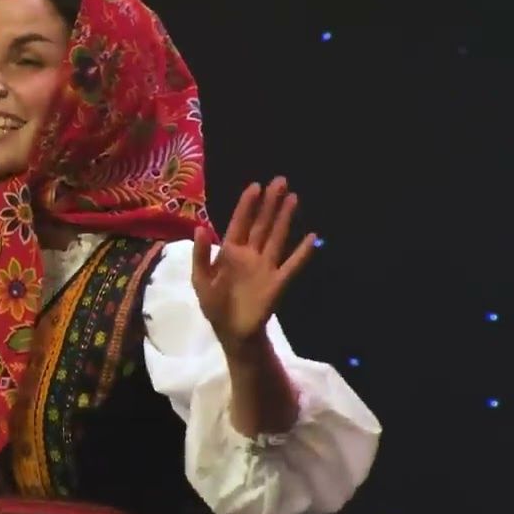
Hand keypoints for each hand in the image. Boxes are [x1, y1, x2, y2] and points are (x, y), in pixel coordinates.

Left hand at [191, 176, 316, 360]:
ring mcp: (266, 267)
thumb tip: (200, 227)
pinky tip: (312, 237)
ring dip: (285, 218)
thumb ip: (201, 255)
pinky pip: (292, 265)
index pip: (240, 223)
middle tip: (280, 181)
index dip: (247, 205)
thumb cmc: (214, 305)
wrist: (231, 332)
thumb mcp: (200, 280)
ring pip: (277, 237)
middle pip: (262, 224)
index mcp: (230, 251)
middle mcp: (251, 254)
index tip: (255, 186)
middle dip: (270, 203)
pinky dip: (303, 252)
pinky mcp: (278, 282)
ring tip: (293, 198)